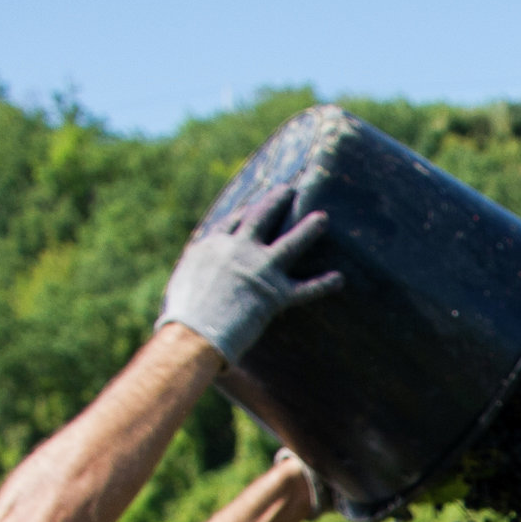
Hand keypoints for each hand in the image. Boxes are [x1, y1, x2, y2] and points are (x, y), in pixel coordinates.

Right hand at [158, 186, 344, 362]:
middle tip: (289, 190)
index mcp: (212, 246)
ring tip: (323, 217)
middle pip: (261, 217)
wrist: (193, 331)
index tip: (254, 203)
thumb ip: (195, 276)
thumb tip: (193, 287)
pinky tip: (339, 278)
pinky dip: (323, 284)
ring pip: (290, 243)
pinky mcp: (275, 294)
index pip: (232, 221)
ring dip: (308, 229)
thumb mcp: (182, 285)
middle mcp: (238, 250)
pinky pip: (305, 288)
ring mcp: (259, 269)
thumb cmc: (181, 316)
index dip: (246, 210)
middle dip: (276, 202)